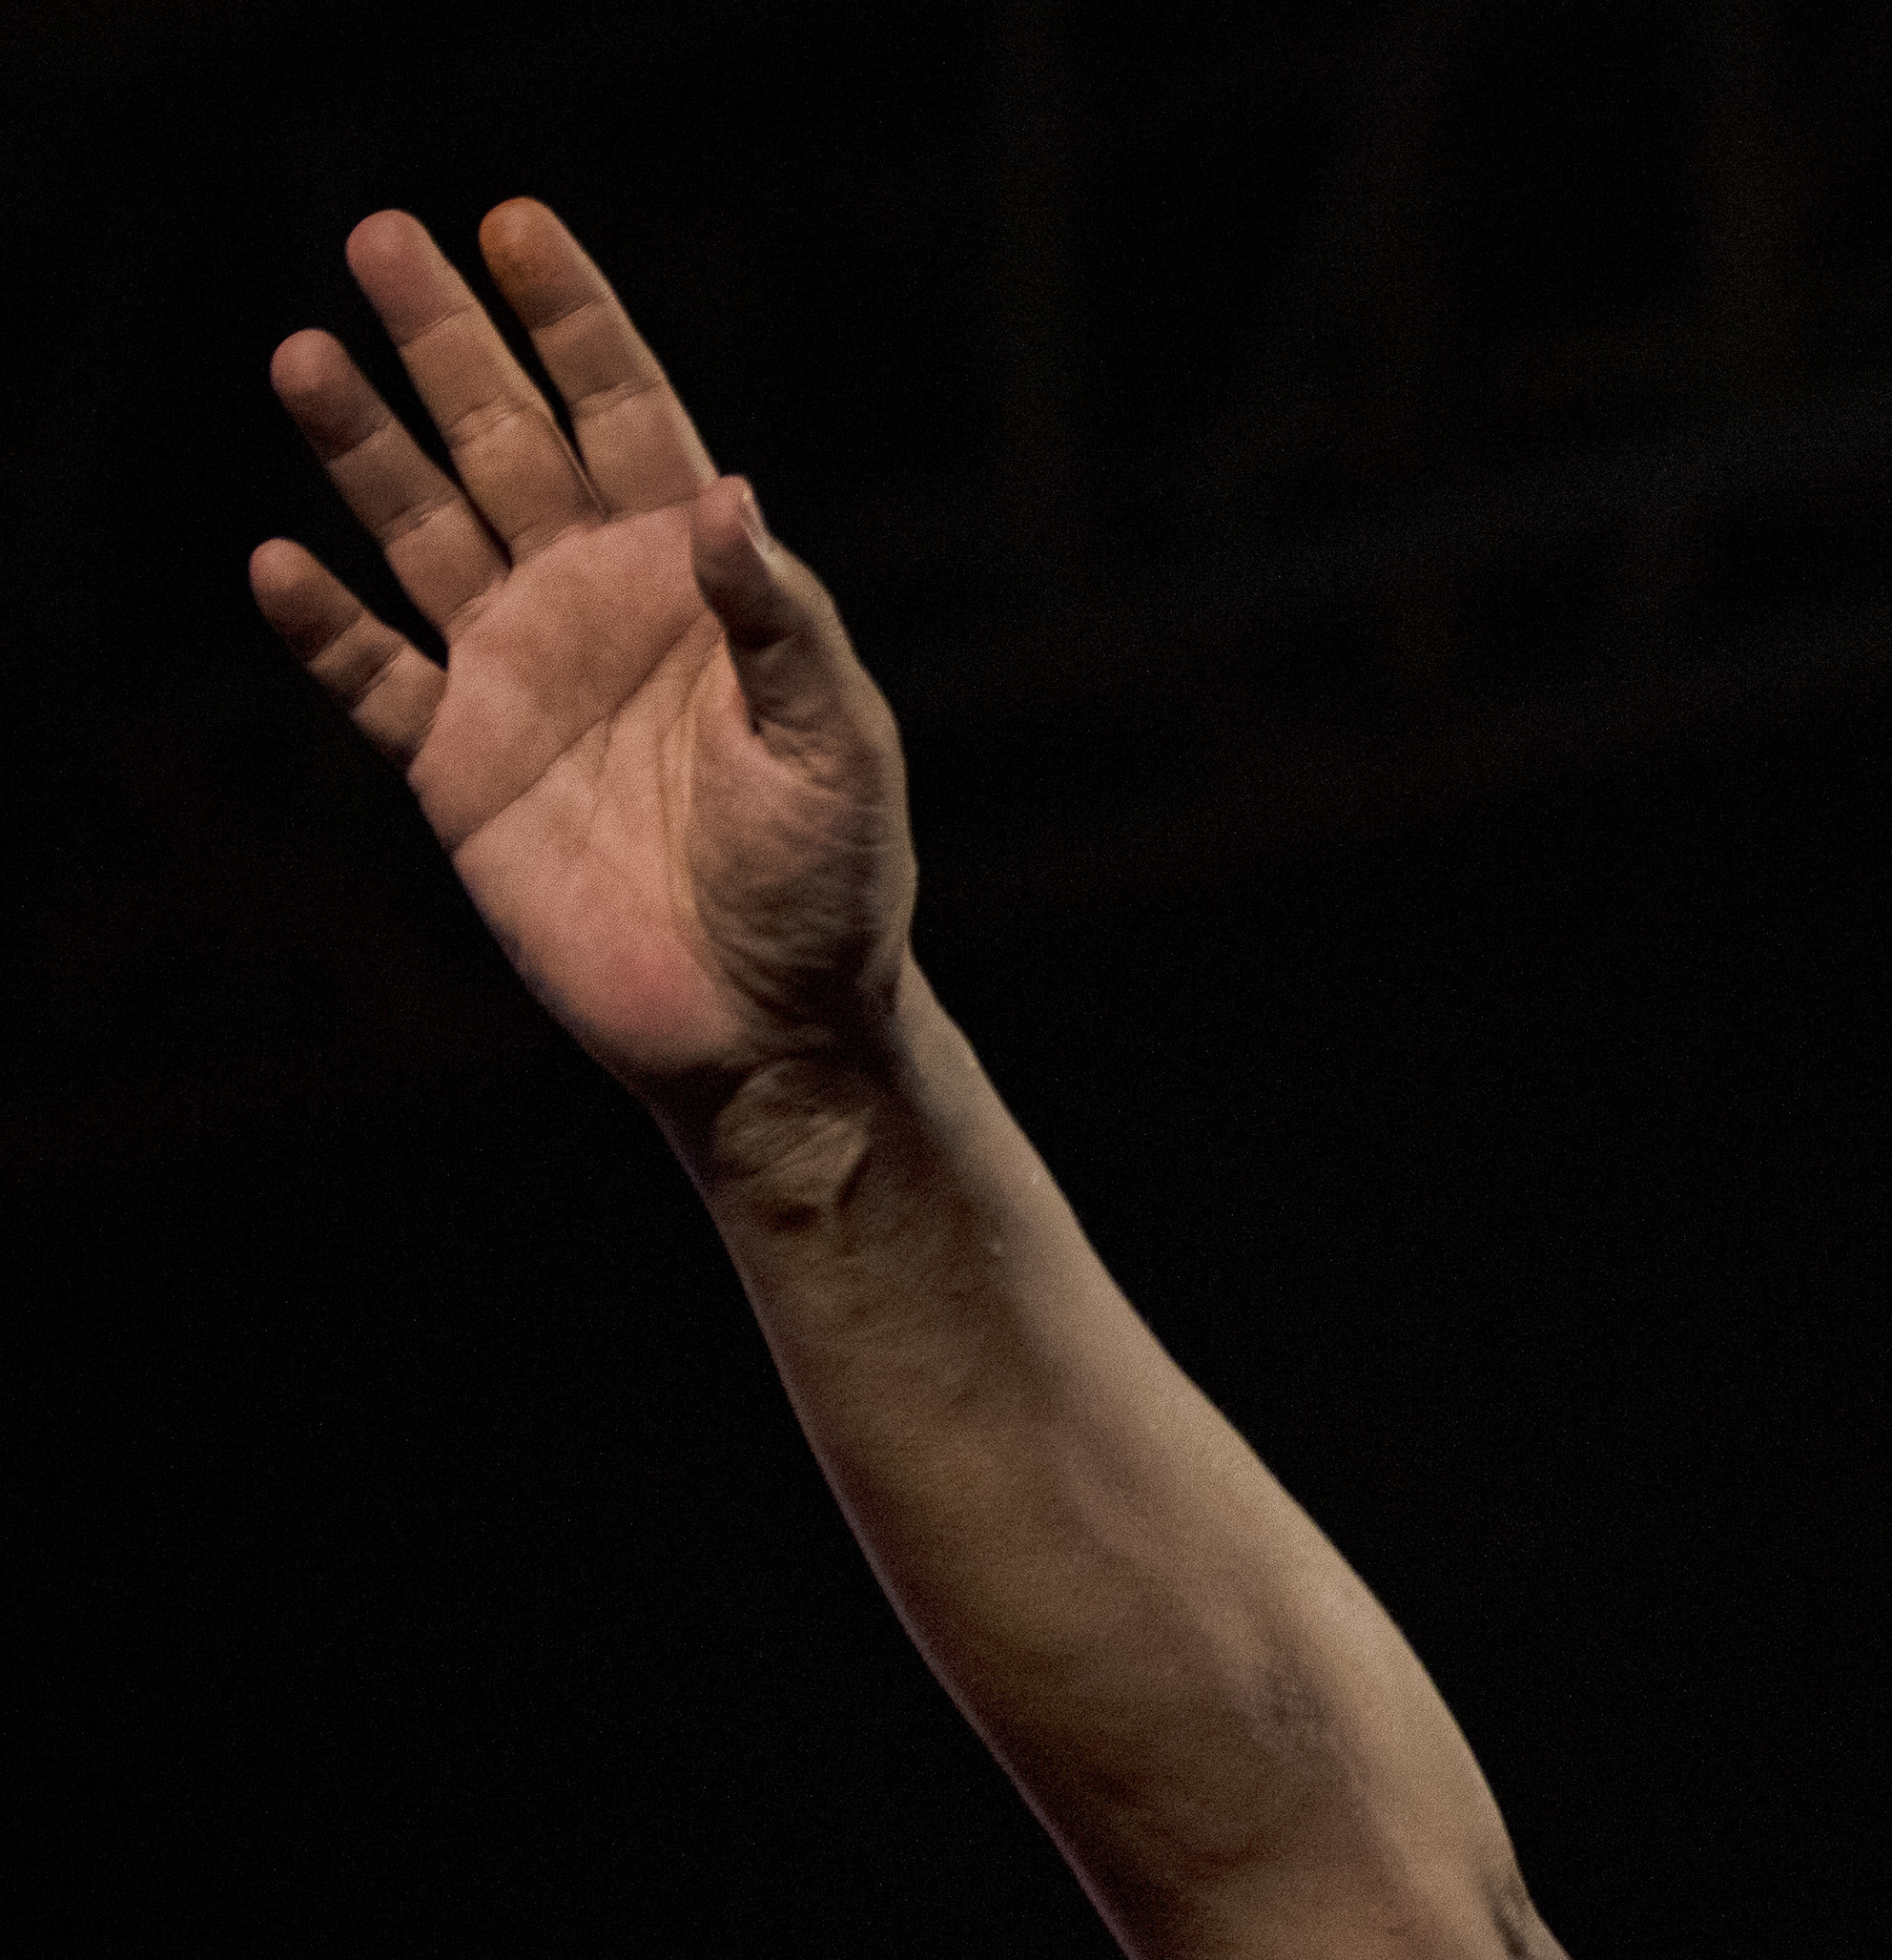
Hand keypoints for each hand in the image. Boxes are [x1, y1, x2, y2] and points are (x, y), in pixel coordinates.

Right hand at [248, 203, 914, 1114]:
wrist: (770, 1025)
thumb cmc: (831, 884)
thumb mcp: (833, 742)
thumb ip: (777, 620)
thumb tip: (723, 494)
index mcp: (692, 582)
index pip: (627, 417)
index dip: (575, 322)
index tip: (516, 225)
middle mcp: (592, 605)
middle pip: (504, 441)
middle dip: (446, 343)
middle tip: (381, 235)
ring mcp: (517, 678)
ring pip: (420, 531)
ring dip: (363, 447)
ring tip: (303, 353)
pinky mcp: (459, 769)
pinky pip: (371, 677)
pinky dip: (324, 624)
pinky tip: (281, 562)